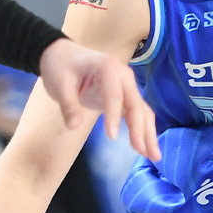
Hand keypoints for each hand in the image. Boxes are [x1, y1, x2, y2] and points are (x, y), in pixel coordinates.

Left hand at [38, 38, 160, 161]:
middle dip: (140, 129)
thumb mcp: (59, 84)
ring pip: (142, 110)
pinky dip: (143, 129)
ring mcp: (126, 86)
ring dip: (148, 133)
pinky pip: (137, 113)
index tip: (112, 137)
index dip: (114, 116)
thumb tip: (74, 126)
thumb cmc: (61, 67)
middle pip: (135, 104)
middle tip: (144, 153)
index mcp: (107, 68)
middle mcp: (123, 76)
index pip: (114, 95)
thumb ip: (68, 105)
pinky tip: (145, 147)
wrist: (63, 56)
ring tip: (154, 156)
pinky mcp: (124, 97)